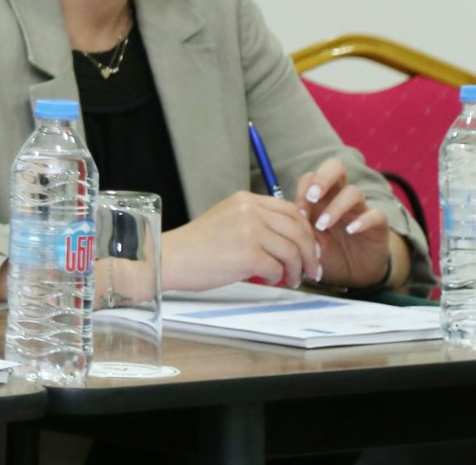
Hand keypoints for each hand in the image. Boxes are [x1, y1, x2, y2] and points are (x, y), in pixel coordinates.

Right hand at [160, 190, 318, 290]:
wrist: (169, 258)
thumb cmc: (196, 246)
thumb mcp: (227, 221)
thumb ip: (256, 223)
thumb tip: (290, 241)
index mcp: (245, 200)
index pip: (291, 211)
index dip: (306, 231)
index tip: (309, 249)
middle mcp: (249, 210)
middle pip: (298, 230)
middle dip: (310, 253)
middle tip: (312, 270)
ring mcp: (249, 231)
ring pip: (292, 250)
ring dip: (298, 269)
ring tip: (293, 279)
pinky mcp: (247, 254)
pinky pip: (278, 268)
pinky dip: (279, 277)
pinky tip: (273, 281)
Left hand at [294, 157, 401, 288]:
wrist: (353, 273)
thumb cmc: (325, 251)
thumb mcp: (306, 240)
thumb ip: (296, 227)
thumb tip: (280, 217)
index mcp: (320, 197)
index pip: (311, 176)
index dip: (303, 188)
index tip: (297, 212)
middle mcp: (340, 197)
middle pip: (335, 167)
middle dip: (322, 178)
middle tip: (312, 197)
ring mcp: (360, 209)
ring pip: (353, 192)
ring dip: (336, 207)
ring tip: (323, 225)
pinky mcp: (378, 224)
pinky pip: (376, 214)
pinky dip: (363, 220)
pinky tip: (351, 230)